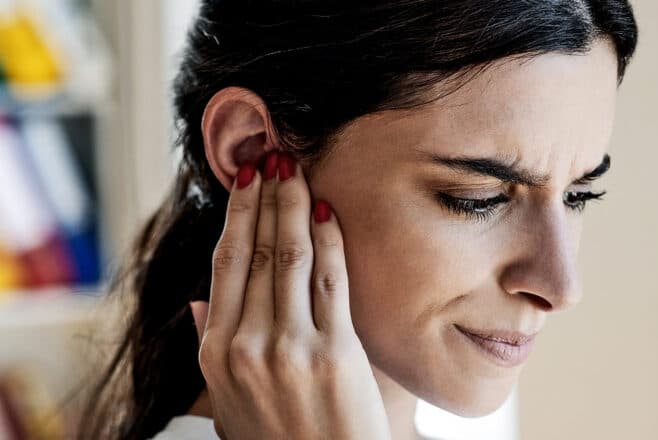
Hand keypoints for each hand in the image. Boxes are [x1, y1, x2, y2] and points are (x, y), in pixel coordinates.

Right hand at [189, 151, 390, 439]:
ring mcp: (290, 348)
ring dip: (294, 206)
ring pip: (289, 257)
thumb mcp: (227, 402)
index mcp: (216, 353)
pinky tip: (327, 213)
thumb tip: (198, 300)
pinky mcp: (334, 353)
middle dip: (266, 197)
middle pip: (254, 252)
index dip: (236, 215)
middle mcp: (247, 345)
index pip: (224, 265)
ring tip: (297, 170)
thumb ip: (209, 347)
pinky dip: (329, 241)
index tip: (245, 179)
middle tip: (274, 155)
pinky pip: (330, 282)